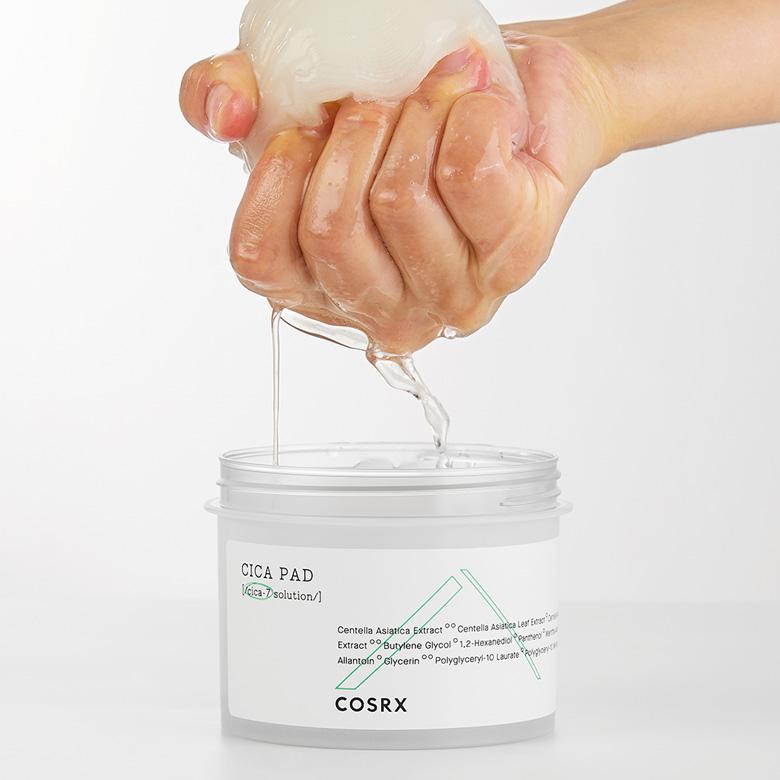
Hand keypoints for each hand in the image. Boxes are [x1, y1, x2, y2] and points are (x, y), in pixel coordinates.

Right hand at [180, 35, 611, 353]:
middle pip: (331, 232)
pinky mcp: (513, 256)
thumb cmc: (399, 109)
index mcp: (323, 288)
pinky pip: (466, 175)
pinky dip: (465, 112)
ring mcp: (451, 294)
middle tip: (376, 104)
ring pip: (400, 201)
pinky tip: (473, 104)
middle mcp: (385, 309)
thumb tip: (224, 112)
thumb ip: (229, 98)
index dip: (274, 179)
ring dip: (412, 119)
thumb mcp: (296, 99)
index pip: (262, 262)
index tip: (306, 128)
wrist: (498, 84)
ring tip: (430, 98)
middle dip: (348, 139)